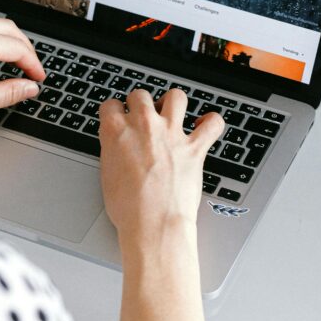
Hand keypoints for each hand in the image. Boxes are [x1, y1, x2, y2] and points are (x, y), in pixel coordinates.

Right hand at [98, 88, 223, 248]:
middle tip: (143, 116)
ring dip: (174, 103)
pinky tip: (206, 125)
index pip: (111, 106)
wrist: (152, 226)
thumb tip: (118, 147)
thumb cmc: (129, 210)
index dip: (115, 113)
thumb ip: (113, 152)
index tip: (119, 118)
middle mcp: (144, 126)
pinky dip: (212, 122)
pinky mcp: (195, 147)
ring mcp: (171, 134)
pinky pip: (212, 123)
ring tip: (173, 112)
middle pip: (141, 95)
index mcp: (116, 132)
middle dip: (141, 103)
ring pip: (176, 97)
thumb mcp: (107, 176)